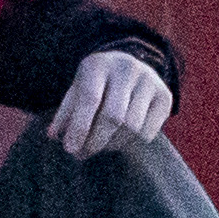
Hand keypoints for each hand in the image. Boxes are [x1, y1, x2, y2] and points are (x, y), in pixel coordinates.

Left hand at [45, 48, 172, 159]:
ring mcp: (150, 81)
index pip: (90, 98)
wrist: (129, 63)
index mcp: (100, 64)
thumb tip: (54, 136)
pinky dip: (131, 142)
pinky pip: (148, 132)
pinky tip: (120, 138)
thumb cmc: (97, 83)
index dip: (79, 127)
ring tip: (101, 144)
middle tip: (83, 154)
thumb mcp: (77, 89)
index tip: (69, 149)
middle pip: (113, 116)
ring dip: (113, 144)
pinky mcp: (165, 96)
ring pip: (132, 127)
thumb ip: (66, 112)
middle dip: (96, 141)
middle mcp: (128, 69)